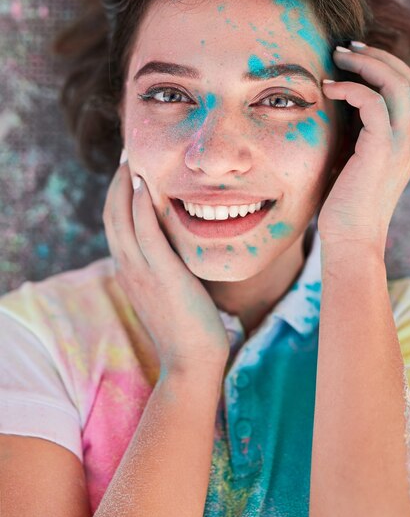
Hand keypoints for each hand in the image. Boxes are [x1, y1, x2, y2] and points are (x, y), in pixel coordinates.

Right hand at [102, 156, 230, 374]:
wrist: (191, 361)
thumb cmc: (187, 327)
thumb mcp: (169, 290)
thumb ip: (166, 266)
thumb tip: (179, 247)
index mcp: (129, 271)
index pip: (115, 224)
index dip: (118, 196)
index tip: (130, 173)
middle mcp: (128, 268)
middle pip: (111, 215)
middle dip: (117, 182)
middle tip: (128, 156)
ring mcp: (141, 271)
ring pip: (122, 218)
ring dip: (125, 185)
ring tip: (134, 159)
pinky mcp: (161, 274)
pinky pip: (145, 233)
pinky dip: (142, 206)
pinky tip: (146, 184)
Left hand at [317, 43, 409, 252]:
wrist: (351, 239)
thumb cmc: (345, 202)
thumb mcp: (355, 159)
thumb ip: (357, 132)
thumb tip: (341, 104)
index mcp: (407, 140)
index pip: (409, 88)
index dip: (385, 64)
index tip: (354, 55)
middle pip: (408, 78)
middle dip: (377, 56)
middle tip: (344, 48)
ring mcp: (401, 144)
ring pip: (397, 84)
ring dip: (366, 64)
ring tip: (336, 58)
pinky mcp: (381, 151)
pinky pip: (374, 103)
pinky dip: (351, 88)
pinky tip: (328, 88)